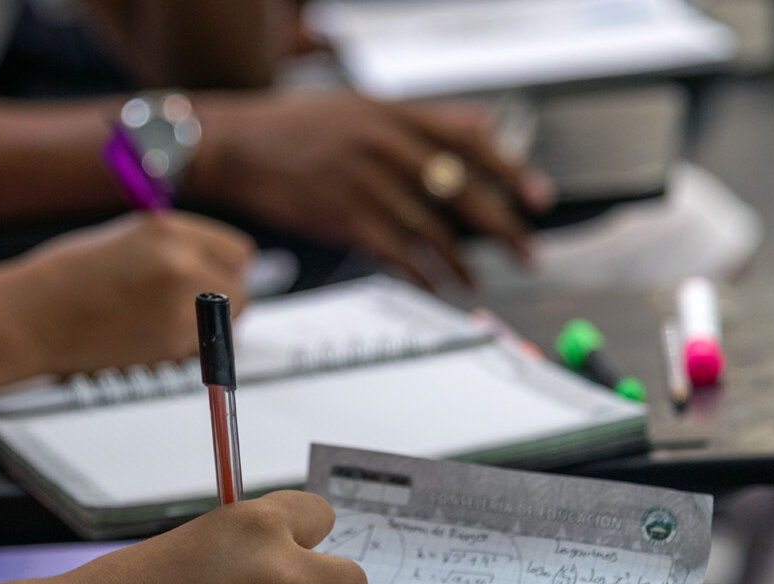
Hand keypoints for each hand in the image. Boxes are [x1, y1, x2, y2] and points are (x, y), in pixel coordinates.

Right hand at [10, 211, 252, 374]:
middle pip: (241, 291)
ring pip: (226, 326)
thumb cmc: (64, 280)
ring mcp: (180, 304)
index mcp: (170, 230)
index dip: (224, 271)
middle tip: (192, 312)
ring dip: (207, 330)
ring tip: (159, 325)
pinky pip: (201, 350)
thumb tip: (211, 267)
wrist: (28, 317)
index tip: (212, 282)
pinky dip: (184, 351)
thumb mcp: (127, 239)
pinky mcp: (170, 342)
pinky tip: (145, 338)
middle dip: (223, 304)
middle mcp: (182, 262)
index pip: (237, 253)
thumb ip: (174, 249)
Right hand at [189, 92, 555, 288]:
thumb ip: (425, 119)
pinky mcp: (342, 216)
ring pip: (430, 228)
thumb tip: (483, 128)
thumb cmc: (295, 129)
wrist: (235, 144)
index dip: (511, 172)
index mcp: (395, 115)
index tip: (538, 199)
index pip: (471, 142)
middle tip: (526, 252)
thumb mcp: (364, 108)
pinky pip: (395, 251)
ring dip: (459, 262)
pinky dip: (420, 272)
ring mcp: (364, 182)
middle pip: (461, 190)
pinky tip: (434, 285)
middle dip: (502, 226)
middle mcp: (385, 145)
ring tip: (474, 281)